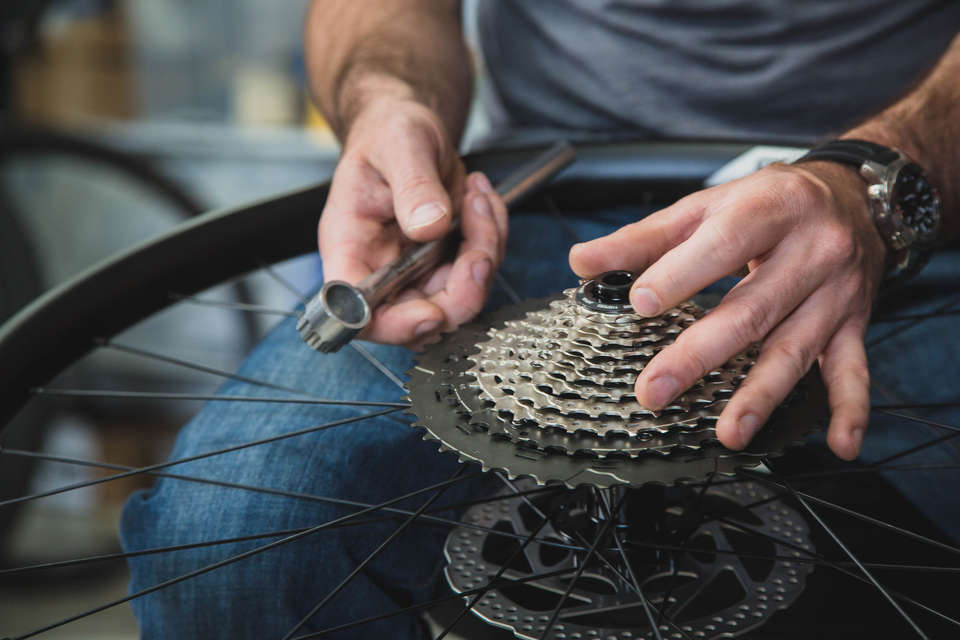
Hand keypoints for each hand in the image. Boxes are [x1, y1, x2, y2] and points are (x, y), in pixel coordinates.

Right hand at [318, 98, 506, 347]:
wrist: (409, 125)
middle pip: (421, 321)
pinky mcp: (446, 264)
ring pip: (460, 299)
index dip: (396, 326)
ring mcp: (416, 272)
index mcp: (349, 249)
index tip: (432, 312)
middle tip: (478, 246)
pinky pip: (480, 273)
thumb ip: (413, 186)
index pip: (359, 314)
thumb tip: (430, 226)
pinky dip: (492, 239)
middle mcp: (381, 270)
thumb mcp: (399, 145)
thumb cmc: (389, 132)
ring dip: (484, 253)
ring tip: (476, 197)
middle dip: (462, 290)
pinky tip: (480, 200)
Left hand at [570, 162, 885, 459]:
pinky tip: (839, 445)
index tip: (640, 303)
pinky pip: (855, 370)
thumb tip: (582, 261)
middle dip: (701, 355)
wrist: (855, 197)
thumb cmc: (768, 203)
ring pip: (796, 349)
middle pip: (752, 310)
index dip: (682, 275)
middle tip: (655, 390)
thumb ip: (644, 237)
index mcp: (770, 209)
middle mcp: (811, 252)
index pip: (723, 244)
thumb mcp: (707, 206)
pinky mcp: (854, 324)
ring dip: (761, 395)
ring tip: (729, 433)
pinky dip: (850, 410)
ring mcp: (836, 293)